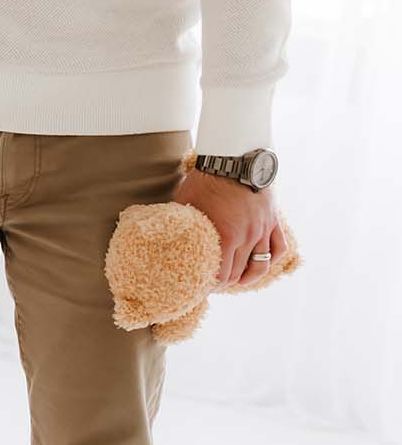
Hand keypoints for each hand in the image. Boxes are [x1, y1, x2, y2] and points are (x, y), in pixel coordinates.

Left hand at [173, 168, 281, 288]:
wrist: (233, 158)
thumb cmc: (204, 180)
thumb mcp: (186, 205)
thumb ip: (183, 227)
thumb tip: (165, 240)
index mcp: (224, 237)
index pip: (220, 276)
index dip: (210, 286)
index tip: (201, 287)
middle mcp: (247, 237)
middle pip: (238, 274)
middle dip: (224, 283)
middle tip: (213, 285)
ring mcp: (262, 230)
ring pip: (260, 266)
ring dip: (247, 277)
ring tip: (236, 281)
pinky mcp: (273, 221)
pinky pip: (279, 248)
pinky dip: (270, 260)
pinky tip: (258, 265)